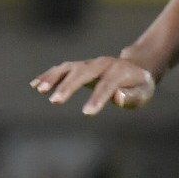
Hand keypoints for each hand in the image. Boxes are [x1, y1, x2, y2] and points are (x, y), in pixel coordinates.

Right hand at [31, 51, 157, 115]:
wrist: (136, 67)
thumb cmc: (140, 86)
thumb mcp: (143, 93)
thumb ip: (132, 96)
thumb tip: (118, 97)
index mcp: (119, 72)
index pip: (107, 85)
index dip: (98, 99)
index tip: (87, 113)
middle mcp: (101, 64)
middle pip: (83, 73)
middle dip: (68, 87)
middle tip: (55, 101)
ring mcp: (88, 64)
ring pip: (69, 68)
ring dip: (53, 78)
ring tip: (39, 89)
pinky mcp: (79, 67)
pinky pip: (62, 69)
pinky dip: (49, 76)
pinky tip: (35, 85)